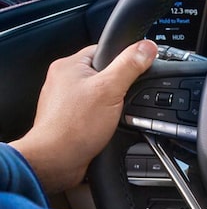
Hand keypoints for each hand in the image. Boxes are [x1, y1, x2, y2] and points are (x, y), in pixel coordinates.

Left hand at [11, 40, 157, 194]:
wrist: (56, 161)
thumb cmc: (74, 127)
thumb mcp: (111, 89)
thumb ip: (130, 66)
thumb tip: (147, 47)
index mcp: (69, 66)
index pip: (104, 51)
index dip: (124, 61)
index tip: (135, 72)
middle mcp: (63, 81)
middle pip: (104, 75)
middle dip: (118, 88)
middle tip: (122, 99)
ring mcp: (65, 101)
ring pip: (100, 95)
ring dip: (111, 106)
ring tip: (111, 117)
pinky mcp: (69, 119)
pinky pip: (93, 112)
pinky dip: (103, 119)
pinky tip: (105, 128)